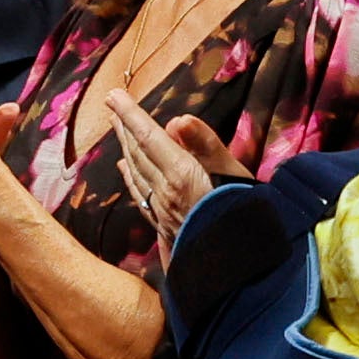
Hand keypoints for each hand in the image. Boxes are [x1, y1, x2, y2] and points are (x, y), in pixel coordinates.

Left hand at [102, 90, 238, 254]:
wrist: (242, 263)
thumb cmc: (246, 212)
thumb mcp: (234, 172)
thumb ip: (205, 144)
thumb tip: (177, 120)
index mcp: (181, 174)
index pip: (149, 137)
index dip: (130, 115)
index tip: (113, 95)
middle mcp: (165, 191)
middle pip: (138, 153)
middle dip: (124, 127)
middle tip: (112, 104)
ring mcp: (161, 210)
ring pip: (136, 173)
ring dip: (125, 147)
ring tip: (118, 128)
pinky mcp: (164, 225)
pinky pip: (140, 195)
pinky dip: (130, 176)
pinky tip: (125, 168)